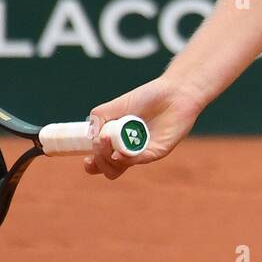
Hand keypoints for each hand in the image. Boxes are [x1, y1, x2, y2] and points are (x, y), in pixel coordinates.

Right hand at [83, 76, 201, 180]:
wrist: (174, 92)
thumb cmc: (146, 97)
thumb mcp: (115, 106)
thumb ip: (98, 119)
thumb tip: (90, 138)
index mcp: (116, 142)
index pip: (100, 162)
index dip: (91, 165)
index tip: (87, 157)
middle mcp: (128, 151)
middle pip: (107, 169)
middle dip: (98, 159)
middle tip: (101, 140)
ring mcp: (142, 153)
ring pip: (118, 169)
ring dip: (107, 159)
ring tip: (107, 141)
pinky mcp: (156, 151)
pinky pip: (139, 160)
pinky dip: (126, 158)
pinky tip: (119, 153)